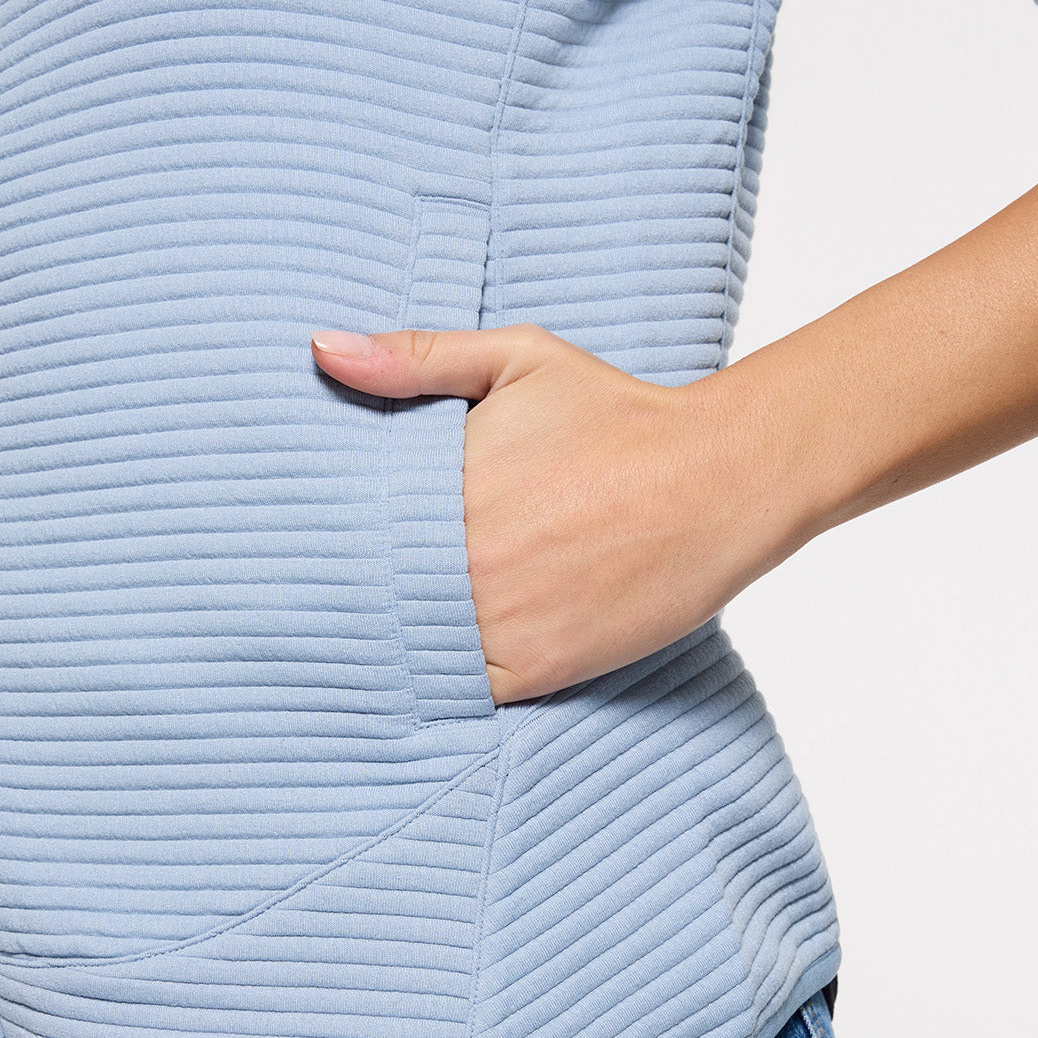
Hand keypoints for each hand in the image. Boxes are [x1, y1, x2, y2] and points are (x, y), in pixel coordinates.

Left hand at [311, 325, 808, 703]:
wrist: (717, 479)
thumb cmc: (621, 415)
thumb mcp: (517, 360)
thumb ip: (416, 357)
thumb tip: (322, 349)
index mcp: (442, 487)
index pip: (352, 528)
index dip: (335, 539)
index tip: (320, 543)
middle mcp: (460, 560)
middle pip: (375, 592)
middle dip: (358, 591)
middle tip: (330, 597)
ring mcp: (495, 620)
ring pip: (414, 646)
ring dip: (401, 640)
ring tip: (382, 633)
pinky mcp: (535, 668)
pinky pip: (465, 689)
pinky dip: (450, 680)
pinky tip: (443, 662)